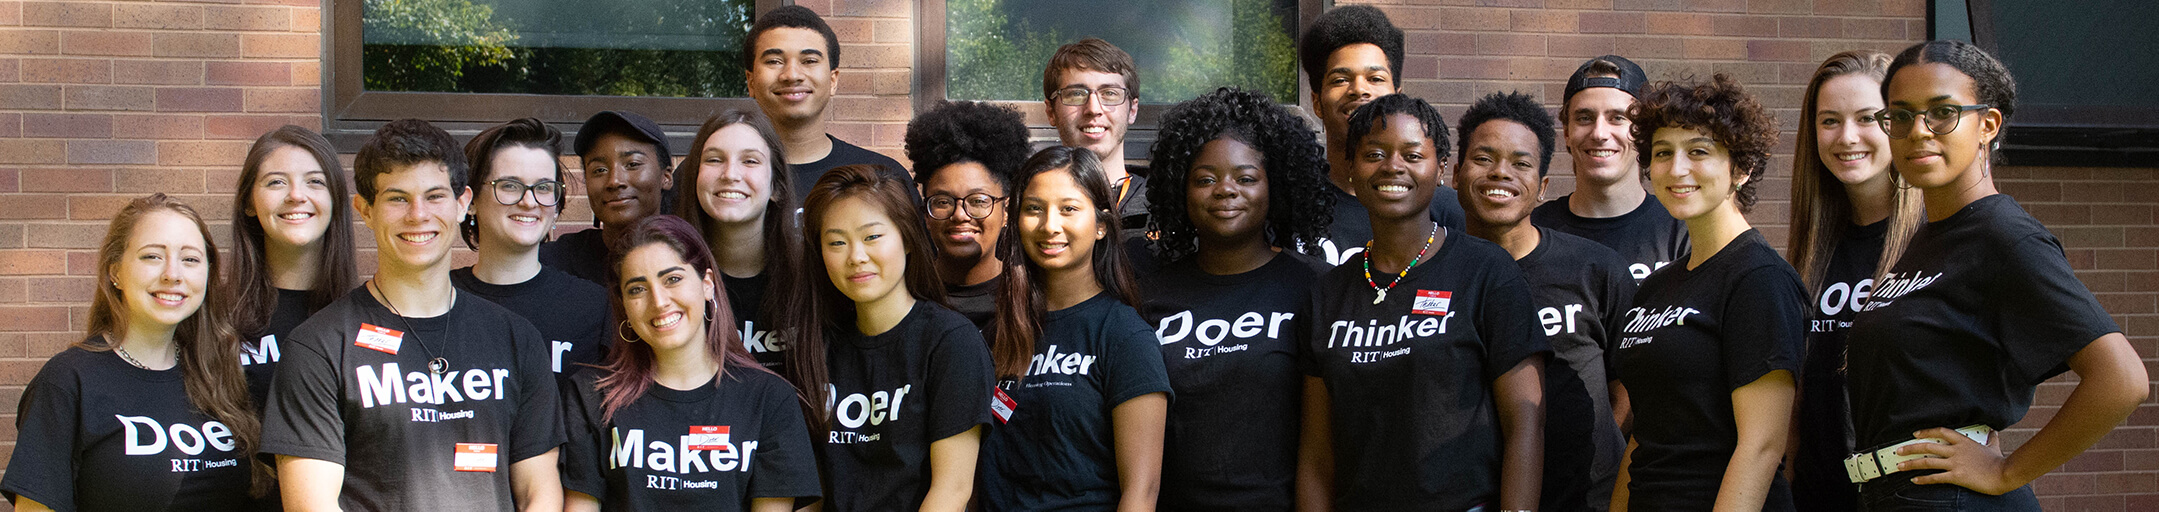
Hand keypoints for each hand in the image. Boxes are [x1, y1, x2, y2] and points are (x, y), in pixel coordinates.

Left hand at [1897, 427, 2017, 494]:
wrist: (2004, 474)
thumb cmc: (1999, 461)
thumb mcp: (1994, 446)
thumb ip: (1991, 438)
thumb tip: (1994, 432)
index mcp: (1963, 442)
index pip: (1941, 432)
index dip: (1926, 432)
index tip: (1915, 434)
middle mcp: (1956, 451)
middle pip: (1928, 446)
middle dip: (1911, 448)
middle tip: (1899, 450)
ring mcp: (1955, 463)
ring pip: (1928, 461)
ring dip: (1911, 464)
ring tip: (1900, 466)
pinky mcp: (1956, 476)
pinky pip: (1936, 477)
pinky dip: (1923, 479)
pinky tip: (1915, 480)